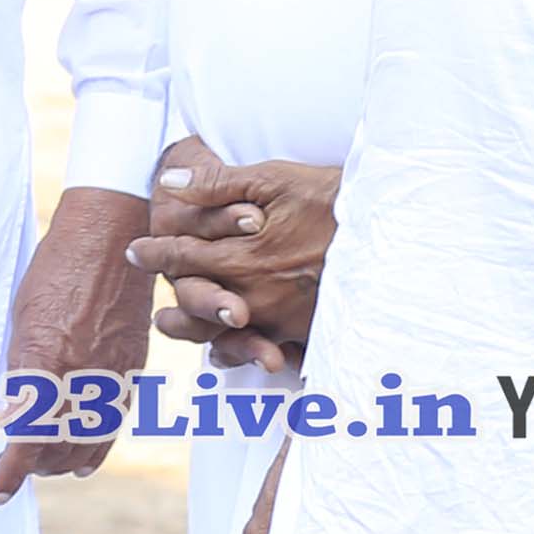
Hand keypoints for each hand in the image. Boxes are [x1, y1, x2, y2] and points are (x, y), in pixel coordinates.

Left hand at [0, 184, 155, 500]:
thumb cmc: (56, 272)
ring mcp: (111, 376)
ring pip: (88, 443)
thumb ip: (21, 368)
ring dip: (62, 461)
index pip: (27, 436)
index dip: (12, 470)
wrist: (110, 243)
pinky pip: (114, 424)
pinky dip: (95, 447)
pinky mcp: (131, 371)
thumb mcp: (22, 320)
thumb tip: (12, 410)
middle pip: (57, 447)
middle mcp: (81, 376)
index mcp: (45, 362)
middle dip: (32, 466)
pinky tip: (81, 460)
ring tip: (43, 467)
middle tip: (13, 469)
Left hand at [134, 139, 335, 373]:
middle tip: (157, 316)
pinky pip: (273, 350)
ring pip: (230, 339)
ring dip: (205, 338)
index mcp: (241, 259)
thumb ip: (217, 185)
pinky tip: (243, 354)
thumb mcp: (275, 179)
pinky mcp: (312, 334)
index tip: (135, 250)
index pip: (181, 259)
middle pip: (197, 310)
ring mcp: (285, 321)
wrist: (398, 230)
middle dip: (173, 311)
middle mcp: (256, 297)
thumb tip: (169, 184)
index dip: (154, 252)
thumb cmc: (334, 199)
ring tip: (189, 338)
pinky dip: (252, 352)